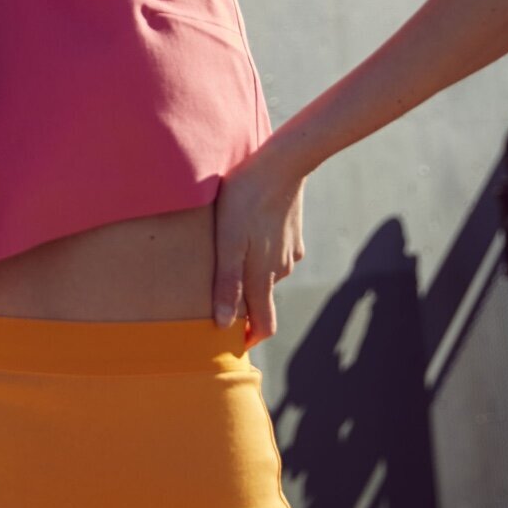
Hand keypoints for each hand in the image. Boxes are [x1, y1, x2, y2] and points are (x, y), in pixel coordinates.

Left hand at [211, 152, 306, 348]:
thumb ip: (227, 283)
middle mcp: (281, 270)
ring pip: (267, 273)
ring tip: (226, 252)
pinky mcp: (292, 234)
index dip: (250, 338)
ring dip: (250, 271)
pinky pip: (274, 252)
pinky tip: (246, 231)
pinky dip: (260, 250)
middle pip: (261, 298)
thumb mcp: (228, 241)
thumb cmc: (245, 201)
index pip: (265, 325)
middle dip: (243, 302)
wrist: (281, 164)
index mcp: (264, 277)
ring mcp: (289, 251)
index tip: (232, 342)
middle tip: (215, 290)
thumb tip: (224, 325)